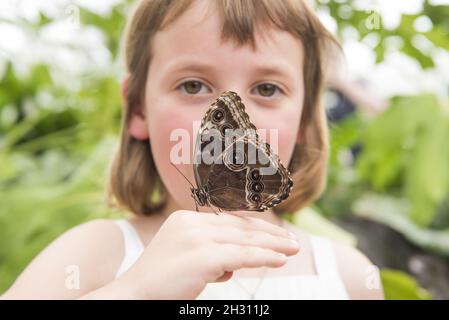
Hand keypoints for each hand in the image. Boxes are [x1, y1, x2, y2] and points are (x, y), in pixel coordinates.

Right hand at [120, 210, 299, 298]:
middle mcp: (192, 223)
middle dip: (270, 234)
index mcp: (187, 219)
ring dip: (273, 245)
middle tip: (292, 240)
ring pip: (245, 240)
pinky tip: (280, 259)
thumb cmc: (160, 282)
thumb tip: (234, 264)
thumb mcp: (185, 258)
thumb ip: (209, 254)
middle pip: (241, 227)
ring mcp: (197, 238)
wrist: (133, 296)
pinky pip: (241, 256)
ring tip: (293, 248)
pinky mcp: (203, 256)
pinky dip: (264, 257)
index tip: (275, 234)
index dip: (255, 227)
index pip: (230, 221)